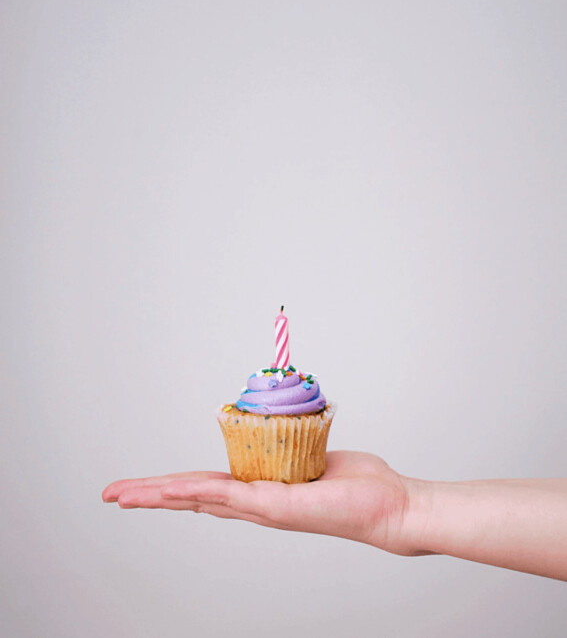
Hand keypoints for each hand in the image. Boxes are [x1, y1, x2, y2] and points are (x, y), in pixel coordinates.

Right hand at [102, 451, 414, 554]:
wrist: (388, 506)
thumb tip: (284, 429)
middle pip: (192, 496)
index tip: (144, 485)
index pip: (207, 487)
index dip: (173, 485)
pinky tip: (168, 491)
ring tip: (123, 495)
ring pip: (199, 498)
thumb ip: (292, 447)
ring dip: (159, 495)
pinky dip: (195, 491)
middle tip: (112, 494)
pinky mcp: (276, 507)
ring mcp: (262, 509)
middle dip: (150, 496)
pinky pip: (228, 495)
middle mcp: (255, 504)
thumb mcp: (315, 455)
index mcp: (261, 491)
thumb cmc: (359, 484)